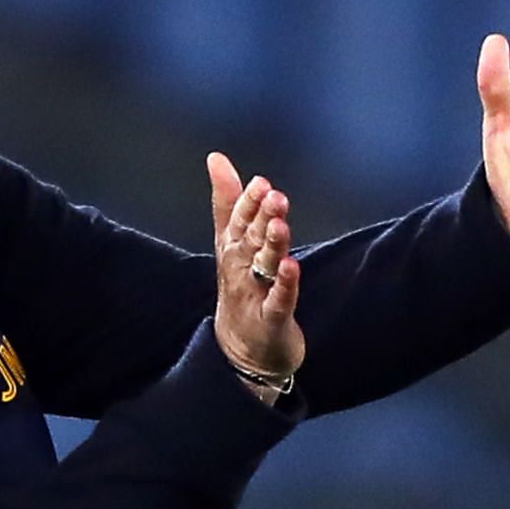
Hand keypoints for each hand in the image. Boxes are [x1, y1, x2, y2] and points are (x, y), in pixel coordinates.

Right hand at [206, 151, 302, 383]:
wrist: (242, 350)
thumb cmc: (242, 288)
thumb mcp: (231, 244)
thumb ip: (228, 201)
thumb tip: (216, 158)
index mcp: (234, 249)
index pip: (239, 221)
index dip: (249, 202)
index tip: (261, 183)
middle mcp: (242, 269)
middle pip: (252, 240)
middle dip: (262, 218)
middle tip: (274, 196)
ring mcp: (255, 295)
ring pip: (265, 266)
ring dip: (273, 245)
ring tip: (281, 225)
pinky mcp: (272, 319)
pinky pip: (279, 300)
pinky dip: (285, 285)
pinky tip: (293, 267)